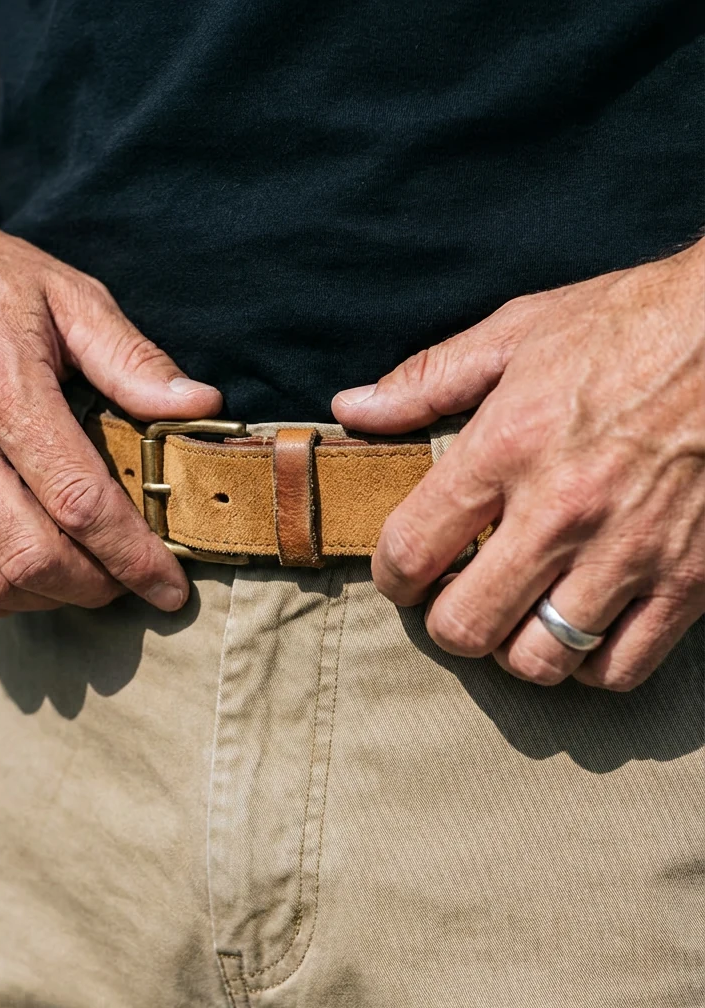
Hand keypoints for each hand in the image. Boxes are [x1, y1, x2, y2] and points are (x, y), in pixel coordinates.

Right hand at [0, 179, 221, 614]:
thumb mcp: (70, 298)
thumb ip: (135, 361)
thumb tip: (202, 407)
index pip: (78, 502)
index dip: (133, 557)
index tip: (170, 587)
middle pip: (30, 557)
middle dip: (95, 587)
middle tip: (130, 582)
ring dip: (46, 600)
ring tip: (84, 580)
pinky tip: (27, 580)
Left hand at [333, 242, 704, 689]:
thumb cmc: (632, 324)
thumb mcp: (519, 332)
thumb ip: (428, 379)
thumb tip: (352, 408)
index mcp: (508, 447)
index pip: (411, 551)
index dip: (391, 578)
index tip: (403, 576)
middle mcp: (562, 510)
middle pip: (466, 626)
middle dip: (449, 624)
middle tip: (460, 602)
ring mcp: (628, 552)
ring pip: (540, 659)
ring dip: (518, 648)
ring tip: (523, 617)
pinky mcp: (689, 579)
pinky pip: (620, 668)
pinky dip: (592, 665)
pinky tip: (586, 629)